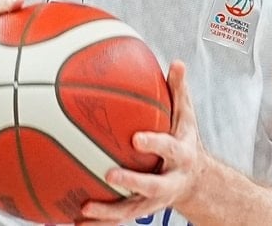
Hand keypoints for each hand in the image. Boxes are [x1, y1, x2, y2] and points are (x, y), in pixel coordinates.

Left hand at [77, 61, 209, 224]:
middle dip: (132, 182)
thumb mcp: (186, 117)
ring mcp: (154, 200)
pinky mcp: (141, 210)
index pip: (169, 148)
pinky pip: (118, 218)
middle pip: (152, 186)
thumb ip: (179, 91)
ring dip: (108, 212)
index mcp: (180, 156)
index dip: (155, 144)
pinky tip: (74, 221)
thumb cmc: (184, 141)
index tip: (136, 139)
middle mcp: (169, 181)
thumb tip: (176, 62)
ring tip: (85, 209)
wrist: (197, 182)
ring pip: (131, 210)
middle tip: (110, 175)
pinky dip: (98, 222)